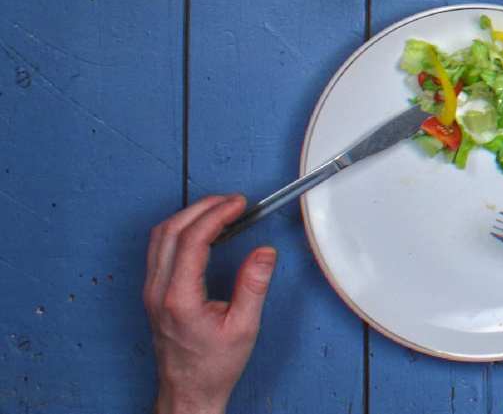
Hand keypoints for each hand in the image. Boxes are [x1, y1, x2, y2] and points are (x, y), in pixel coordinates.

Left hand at [145, 195, 276, 413]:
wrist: (187, 390)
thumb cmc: (213, 366)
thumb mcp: (244, 327)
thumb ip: (253, 286)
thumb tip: (264, 253)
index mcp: (179, 298)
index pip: (192, 241)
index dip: (216, 215)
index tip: (238, 205)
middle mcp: (158, 290)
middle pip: (170, 231)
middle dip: (202, 208)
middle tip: (231, 201)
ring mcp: (150, 290)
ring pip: (159, 237)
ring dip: (188, 216)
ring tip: (218, 210)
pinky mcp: (152, 292)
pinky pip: (158, 249)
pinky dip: (179, 231)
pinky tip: (200, 231)